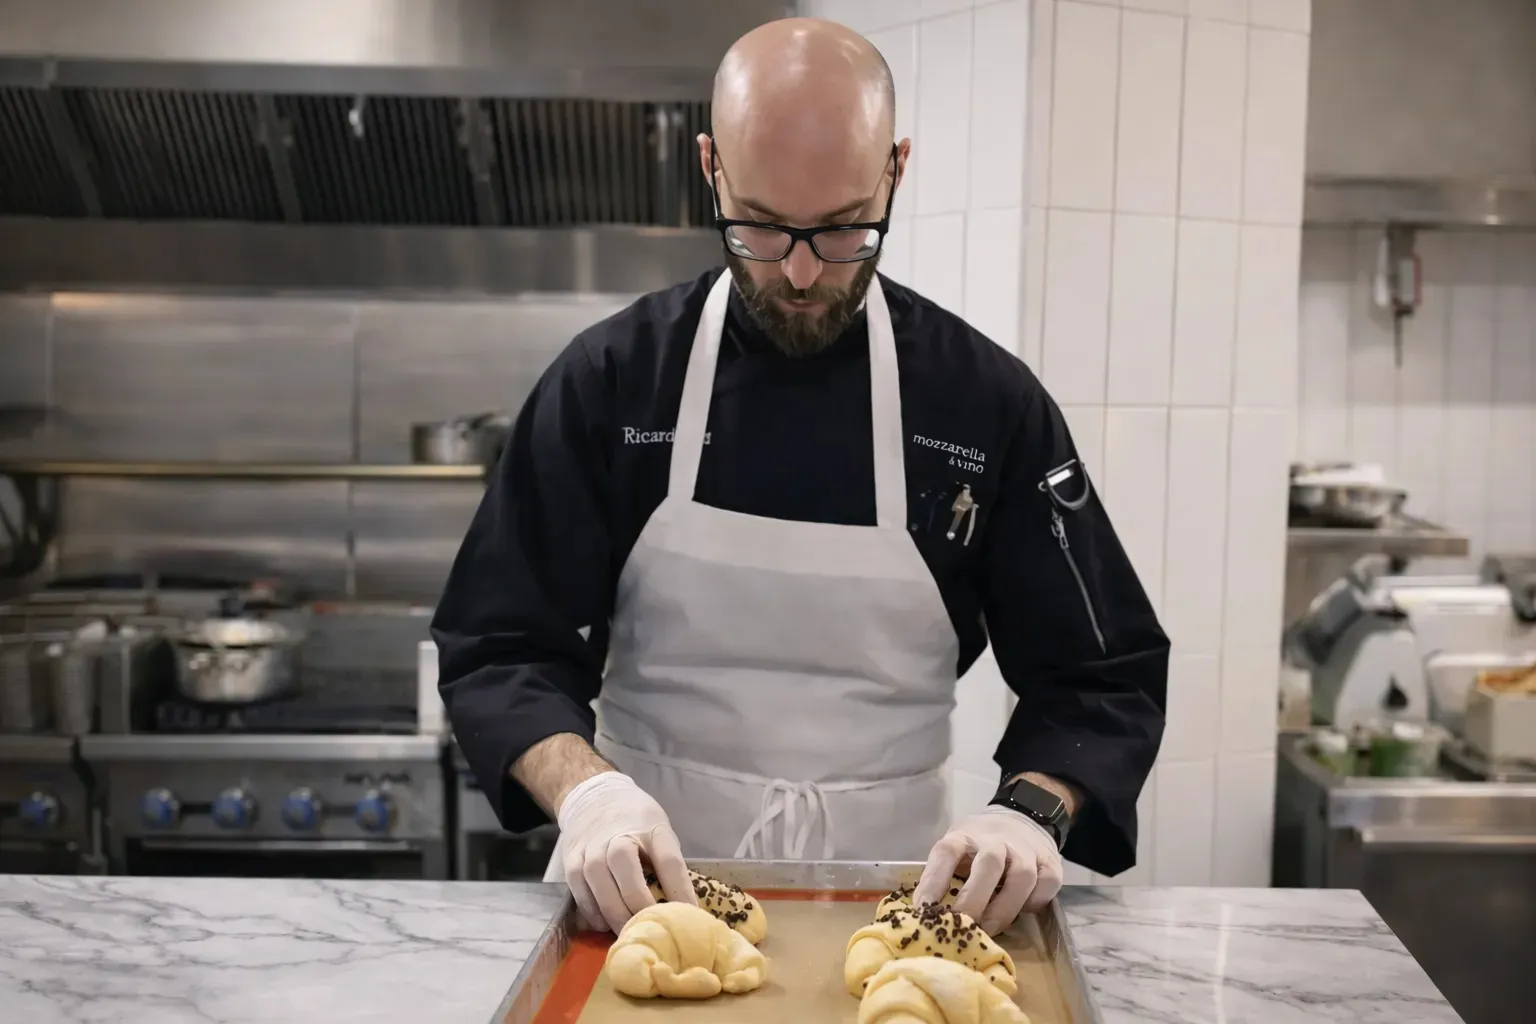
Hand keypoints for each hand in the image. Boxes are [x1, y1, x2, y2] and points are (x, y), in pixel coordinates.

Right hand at [555, 771, 695, 931]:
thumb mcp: (660, 830)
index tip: (689, 916)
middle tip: (651, 930)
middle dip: (641, 908)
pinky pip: (580, 889)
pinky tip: (603, 923)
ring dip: (615, 914)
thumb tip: (680, 906)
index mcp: (651, 829)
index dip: (680, 892)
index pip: (669, 862)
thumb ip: (666, 862)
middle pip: (629, 874)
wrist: (595, 797)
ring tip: (628, 933)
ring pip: (601, 885)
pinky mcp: (572, 859)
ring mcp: (592, 847)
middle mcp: (619, 836)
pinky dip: (592, 910)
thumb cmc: (637, 821)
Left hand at [915, 807, 1062, 933]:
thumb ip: (944, 874)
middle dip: (974, 900)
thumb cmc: (978, 845)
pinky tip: (1022, 911)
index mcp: (964, 835)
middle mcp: (995, 839)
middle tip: (963, 928)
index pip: (946, 852)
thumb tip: (926, 917)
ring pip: (1022, 876)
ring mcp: (1025, 849)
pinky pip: (1047, 883)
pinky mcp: (1050, 861)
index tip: (923, 910)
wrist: (1021, 820)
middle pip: (988, 864)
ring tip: (990, 930)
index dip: (933, 881)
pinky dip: (1035, 901)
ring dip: (1005, 907)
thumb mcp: (956, 849)